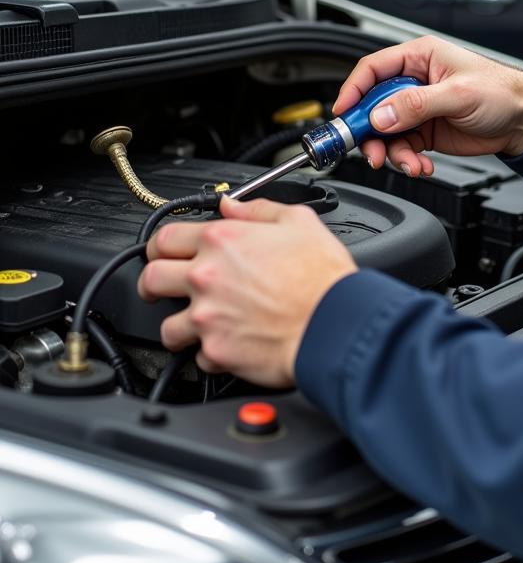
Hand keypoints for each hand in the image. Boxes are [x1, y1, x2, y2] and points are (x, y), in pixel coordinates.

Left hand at [137, 196, 356, 385]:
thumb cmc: (322, 277)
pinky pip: (198, 356)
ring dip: (181, 325)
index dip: (162, 245)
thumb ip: (257, 209)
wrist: (334, 323)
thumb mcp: (299, 222)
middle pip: (149, 279)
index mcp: (222, 241)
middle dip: (154, 284)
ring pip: (166, 327)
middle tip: (165, 289)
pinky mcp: (215, 351)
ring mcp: (206, 317)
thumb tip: (232, 205)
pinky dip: (212, 353)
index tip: (166, 253)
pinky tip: (232, 343)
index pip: (164, 238)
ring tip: (200, 325)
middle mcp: (206, 277)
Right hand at [334, 36, 522, 175]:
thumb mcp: (457, 94)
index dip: (354, 90)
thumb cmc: (500, 92)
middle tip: (370, 151)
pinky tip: (422, 166)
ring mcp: (417, 108)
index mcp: (419, 58)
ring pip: (385, 132)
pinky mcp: (424, 131)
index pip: (373, 69)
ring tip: (409, 164)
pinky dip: (408, 161)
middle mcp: (413, 81)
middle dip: (369, 132)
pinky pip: (402, 148)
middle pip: (373, 105)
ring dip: (392, 152)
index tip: (343, 113)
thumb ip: (417, 105)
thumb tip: (382, 116)